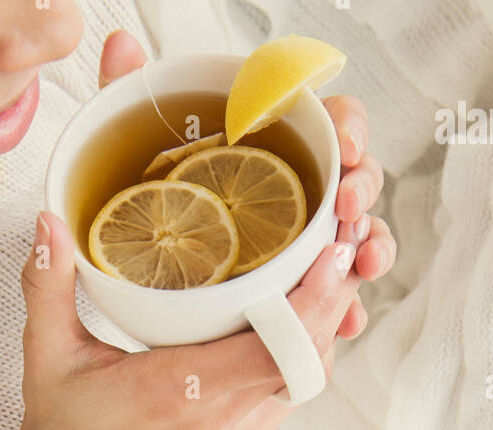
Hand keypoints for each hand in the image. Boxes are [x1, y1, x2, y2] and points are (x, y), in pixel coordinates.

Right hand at [0, 34, 395, 429]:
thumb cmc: (63, 424)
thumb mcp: (46, 352)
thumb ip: (48, 284)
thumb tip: (48, 219)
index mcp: (179, 396)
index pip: (276, 350)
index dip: (315, 302)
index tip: (332, 251)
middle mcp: (220, 426)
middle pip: (306, 361)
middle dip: (331, 303)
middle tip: (339, 244)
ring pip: (306, 381)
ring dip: (319, 330)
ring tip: (323, 272)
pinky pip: (288, 398)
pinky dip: (298, 357)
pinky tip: (293, 319)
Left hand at [97, 33, 396, 338]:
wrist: (132, 291)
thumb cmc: (144, 204)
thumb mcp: (129, 154)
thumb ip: (127, 94)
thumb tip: (121, 44)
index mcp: (274, 142)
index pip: (332, 118)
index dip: (350, 126)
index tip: (344, 146)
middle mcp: (300, 188)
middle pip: (356, 175)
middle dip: (363, 188)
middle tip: (348, 206)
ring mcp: (308, 241)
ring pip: (359, 235)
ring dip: (371, 245)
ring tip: (364, 264)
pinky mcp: (304, 290)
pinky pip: (339, 297)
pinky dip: (350, 308)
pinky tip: (350, 322)